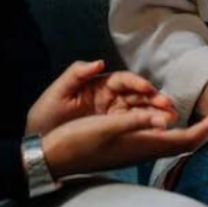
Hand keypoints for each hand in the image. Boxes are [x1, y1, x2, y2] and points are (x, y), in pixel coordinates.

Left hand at [26, 60, 174, 134]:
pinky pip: (135, 127)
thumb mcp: (57, 93)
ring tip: (169, 119)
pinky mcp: (115, 131)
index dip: (136, 83)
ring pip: (140, 111)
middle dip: (153, 99)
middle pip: (137, 95)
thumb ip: (76, 74)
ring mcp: (114, 115)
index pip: (123, 80)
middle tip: (167, 106)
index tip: (147, 87)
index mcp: (99, 85)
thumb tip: (98, 62)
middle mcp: (110, 98)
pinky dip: (148, 128)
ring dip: (155, 114)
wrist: (38, 144)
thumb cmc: (45, 115)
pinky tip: (159, 132)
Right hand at [42, 107, 207, 177]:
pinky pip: (158, 140)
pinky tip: (167, 119)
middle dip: (205, 129)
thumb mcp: (106, 126)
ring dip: (190, 129)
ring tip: (203, 116)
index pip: (186, 140)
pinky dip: (171, 129)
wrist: (53, 159)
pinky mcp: (126, 148)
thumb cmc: (77, 141)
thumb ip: (135, 121)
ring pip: (171, 142)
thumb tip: (164, 119)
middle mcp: (143, 150)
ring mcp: (135, 151)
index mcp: (143, 146)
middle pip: (183, 142)